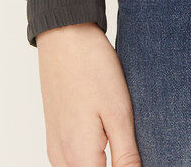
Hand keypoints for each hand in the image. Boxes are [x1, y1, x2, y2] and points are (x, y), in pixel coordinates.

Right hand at [36, 22, 140, 166]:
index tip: (135, 155)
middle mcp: (61, 159)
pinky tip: (107, 140)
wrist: (64, 36)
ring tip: (124, 143)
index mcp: (78, 157)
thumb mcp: (119, 112)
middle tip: (131, 145)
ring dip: (103, 162)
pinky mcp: (55, 136)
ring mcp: (55, 148)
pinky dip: (90, 159)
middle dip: (114, 165)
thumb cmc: (92, 68)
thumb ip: (126, 155)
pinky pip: (72, 161)